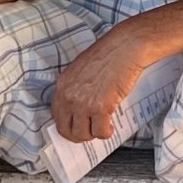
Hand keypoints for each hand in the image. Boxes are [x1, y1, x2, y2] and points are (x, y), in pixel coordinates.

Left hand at [52, 25, 154, 144]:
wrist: (126, 47)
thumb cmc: (109, 54)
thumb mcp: (81, 69)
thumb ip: (76, 88)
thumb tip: (78, 107)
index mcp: (63, 85)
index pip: (57, 116)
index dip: (68, 125)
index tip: (77, 126)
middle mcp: (69, 96)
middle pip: (66, 130)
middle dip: (79, 135)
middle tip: (90, 131)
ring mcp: (83, 103)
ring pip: (82, 134)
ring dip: (93, 134)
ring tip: (102, 127)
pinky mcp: (100, 107)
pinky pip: (100, 132)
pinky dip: (106, 133)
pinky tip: (110, 127)